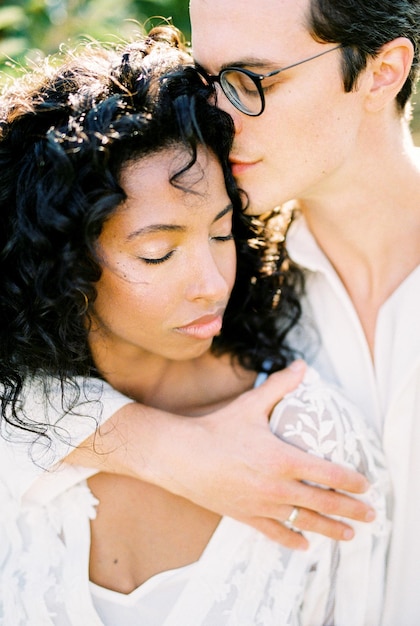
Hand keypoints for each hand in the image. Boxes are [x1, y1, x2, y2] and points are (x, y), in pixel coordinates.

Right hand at [72, 360, 373, 549]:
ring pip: (304, 522)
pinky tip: (305, 545)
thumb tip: (302, 366)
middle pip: (324, 502)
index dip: (351, 480)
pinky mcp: (246, 516)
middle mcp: (277, 486)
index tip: (366, 485)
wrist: (180, 457)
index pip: (328, 473)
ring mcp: (262, 505)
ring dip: (330, 530)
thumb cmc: (216, 430)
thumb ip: (280, 386)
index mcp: (283, 459)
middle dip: (350, 509)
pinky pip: (275, 533)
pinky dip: (292, 540)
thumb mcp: (250, 405)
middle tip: (370, 515)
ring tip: (349, 536)